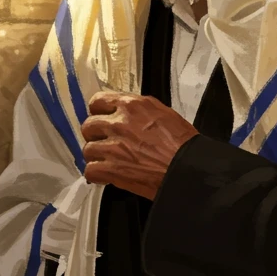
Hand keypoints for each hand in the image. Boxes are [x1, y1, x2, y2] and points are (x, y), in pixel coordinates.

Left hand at [81, 91, 198, 199]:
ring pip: (87, 149)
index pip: (98, 101)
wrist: (189, 169)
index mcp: (132, 106)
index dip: (97, 112)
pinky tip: (105, 175)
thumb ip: (139, 110)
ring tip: (106, 160)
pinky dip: (96, 174)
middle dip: (95, 135)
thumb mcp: (163, 113)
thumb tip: (127, 112)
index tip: (100, 118)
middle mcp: (119, 123)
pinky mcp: (113, 169)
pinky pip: (90, 170)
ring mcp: (114, 147)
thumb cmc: (183, 144)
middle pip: (89, 125)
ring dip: (96, 156)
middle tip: (103, 142)